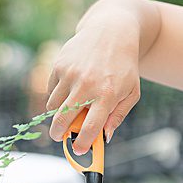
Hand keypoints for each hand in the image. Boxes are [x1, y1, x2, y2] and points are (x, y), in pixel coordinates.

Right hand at [44, 23, 140, 150]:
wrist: (112, 31)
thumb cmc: (124, 65)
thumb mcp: (131, 92)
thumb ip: (118, 115)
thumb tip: (104, 137)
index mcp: (107, 95)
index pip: (91, 127)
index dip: (82, 143)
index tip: (78, 150)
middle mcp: (86, 85)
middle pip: (63, 119)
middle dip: (58, 134)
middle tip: (59, 137)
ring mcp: (70, 74)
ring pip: (53, 106)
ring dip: (57, 113)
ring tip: (68, 109)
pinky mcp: (59, 65)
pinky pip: (50, 90)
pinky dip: (56, 96)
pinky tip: (68, 89)